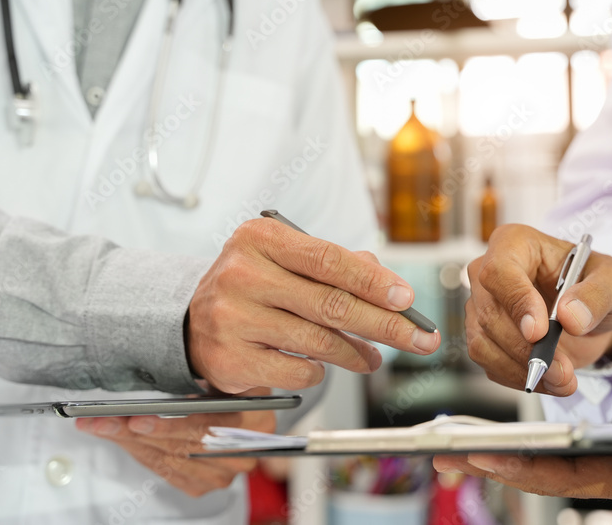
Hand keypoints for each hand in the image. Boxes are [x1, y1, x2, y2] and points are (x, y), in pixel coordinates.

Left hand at [76, 390, 275, 497]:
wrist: (240, 414)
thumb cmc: (230, 386)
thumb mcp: (230, 372)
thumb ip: (212, 375)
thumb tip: (175, 370)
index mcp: (256, 422)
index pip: (208, 427)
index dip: (171, 425)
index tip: (138, 419)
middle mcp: (243, 454)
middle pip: (182, 447)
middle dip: (137, 433)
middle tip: (105, 421)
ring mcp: (223, 474)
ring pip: (169, 460)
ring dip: (130, 443)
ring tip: (101, 425)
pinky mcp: (204, 485)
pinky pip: (166, 471)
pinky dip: (139, 453)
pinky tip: (120, 437)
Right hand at [187, 218, 439, 392]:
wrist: (193, 324)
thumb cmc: (254, 288)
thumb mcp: (285, 261)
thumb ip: (336, 267)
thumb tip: (391, 289)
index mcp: (259, 238)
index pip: (328, 259)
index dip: (373, 281)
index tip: (408, 299)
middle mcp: (242, 274)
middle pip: (331, 304)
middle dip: (384, 324)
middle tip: (418, 338)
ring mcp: (233, 318)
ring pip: (318, 342)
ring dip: (357, 354)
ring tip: (373, 358)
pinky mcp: (231, 359)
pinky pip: (297, 371)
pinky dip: (319, 372)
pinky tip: (320, 366)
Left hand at [433, 445, 611, 524]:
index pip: (574, 474)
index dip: (525, 468)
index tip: (481, 457)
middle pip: (547, 471)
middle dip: (493, 463)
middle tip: (441, 453)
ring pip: (553, 464)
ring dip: (503, 456)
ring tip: (455, 447)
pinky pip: (572, 456)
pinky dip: (534, 450)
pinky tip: (506, 445)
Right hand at [466, 224, 611, 395]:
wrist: (591, 313)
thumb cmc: (597, 285)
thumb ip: (597, 295)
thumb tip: (570, 317)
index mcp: (515, 243)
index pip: (500, 271)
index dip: (517, 302)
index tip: (540, 332)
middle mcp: (490, 271)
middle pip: (490, 312)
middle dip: (526, 348)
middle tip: (562, 369)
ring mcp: (482, 305)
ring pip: (484, 341)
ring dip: (522, 368)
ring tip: (561, 380)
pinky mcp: (483, 335)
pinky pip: (489, 362)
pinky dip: (518, 377)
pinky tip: (547, 379)